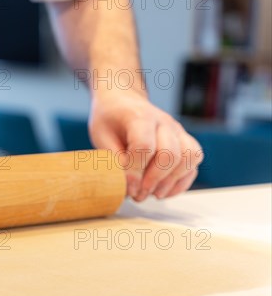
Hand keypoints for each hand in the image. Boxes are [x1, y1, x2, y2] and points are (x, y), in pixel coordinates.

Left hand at [89, 90, 203, 201]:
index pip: (144, 146)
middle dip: (154, 180)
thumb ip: (114, 160)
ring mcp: (177, 130)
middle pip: (170, 153)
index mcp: (139, 116)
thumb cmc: (110, 119)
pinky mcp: (184, 140)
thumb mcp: (101, 137)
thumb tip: (128, 186)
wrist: (122, 100)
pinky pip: (194, 161)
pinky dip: (182, 180)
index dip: (136, 171)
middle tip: (139, 195)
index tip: (128, 188)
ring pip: (189, 157)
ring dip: (172, 181)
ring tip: (153, 194)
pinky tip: (164, 191)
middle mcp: (163, 122)